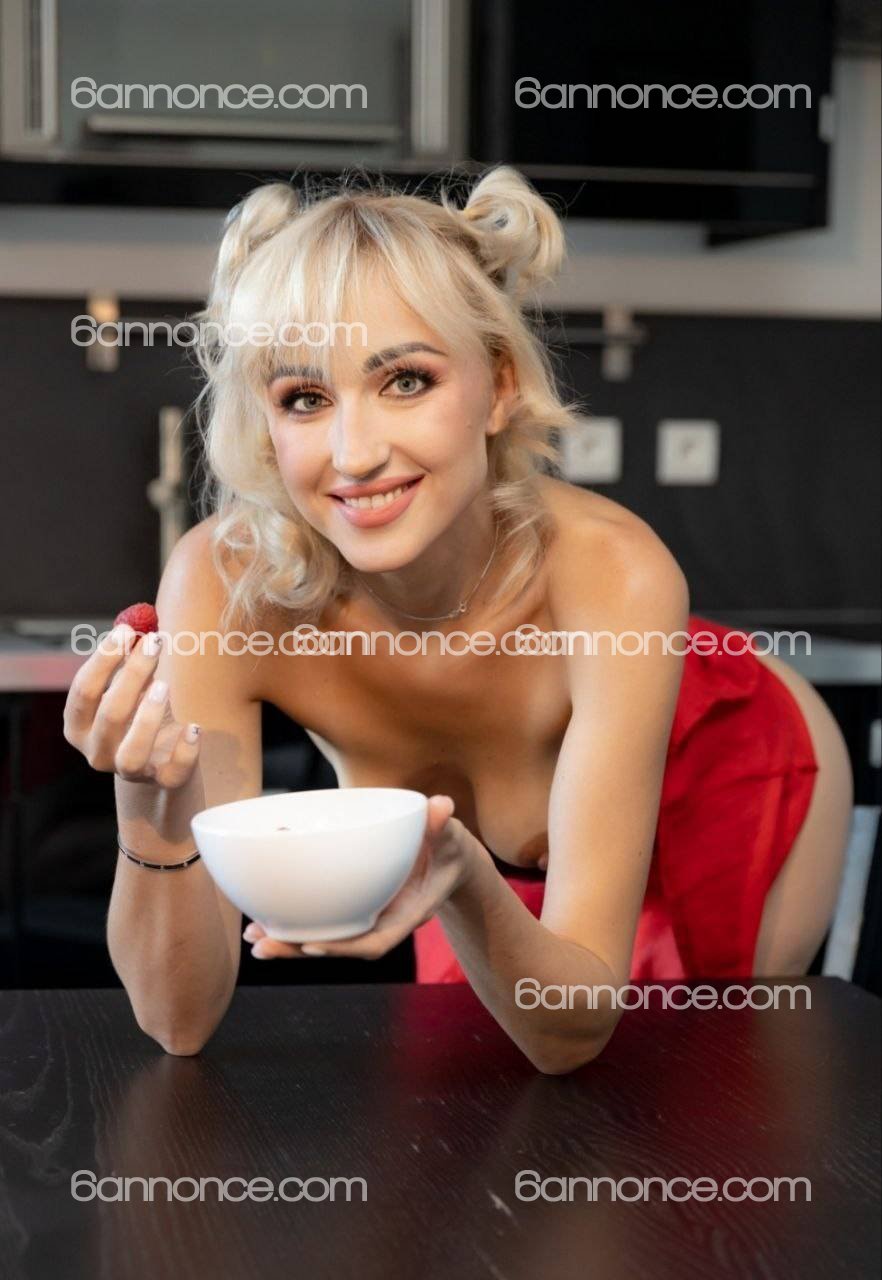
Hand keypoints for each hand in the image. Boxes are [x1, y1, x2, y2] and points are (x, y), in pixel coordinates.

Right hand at [63, 623, 200, 788]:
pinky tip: (194, 726)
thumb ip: (132, 656)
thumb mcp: (133, 685)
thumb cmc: (140, 711)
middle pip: (110, 715)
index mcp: (79, 726)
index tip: (126, 630)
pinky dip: (185, 750)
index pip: (83, 692)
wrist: (160, 757)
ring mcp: (129, 772)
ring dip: (148, 717)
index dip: (103, 660)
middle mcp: (97, 752)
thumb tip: (140, 621)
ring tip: (165, 685)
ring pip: (132, 752)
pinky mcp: (163, 781)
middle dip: (131, 676)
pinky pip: (173, 773)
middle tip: (154, 643)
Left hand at [243, 795, 477, 960]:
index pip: (376, 941)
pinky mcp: (356, 906)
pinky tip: (266, 916)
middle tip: (263, 946)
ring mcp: (368, 916)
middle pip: (341, 946)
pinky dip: (296, 921)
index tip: (312, 945)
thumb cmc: (449, 849)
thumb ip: (443, 825)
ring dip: (289, 941)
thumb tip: (442, 806)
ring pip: (327, 936)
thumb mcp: (451, 837)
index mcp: (409, 913)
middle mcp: (384, 921)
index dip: (344, 947)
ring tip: (253, 938)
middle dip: (301, 950)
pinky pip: (325, 918)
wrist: (450, 862)